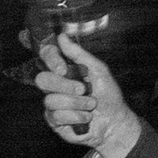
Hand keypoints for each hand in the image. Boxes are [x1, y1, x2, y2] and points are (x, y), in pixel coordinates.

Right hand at [35, 37, 144, 157]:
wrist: (114, 121)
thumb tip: (61, 36)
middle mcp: (55, 86)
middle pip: (42, 79)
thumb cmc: (108, 94)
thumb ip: (79, 55)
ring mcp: (52, 104)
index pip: (47, 57)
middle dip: (65, 85)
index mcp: (64, 71)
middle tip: (83, 89)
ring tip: (91, 105)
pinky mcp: (54, 121)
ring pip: (51, 100)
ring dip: (77, 103)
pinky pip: (56, 116)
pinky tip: (86, 118)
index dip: (50, 59)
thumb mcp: (99, 70)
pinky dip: (77, 116)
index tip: (63, 69)